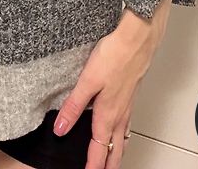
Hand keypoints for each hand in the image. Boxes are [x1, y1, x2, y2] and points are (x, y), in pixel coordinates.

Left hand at [52, 13, 164, 168]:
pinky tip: (120, 127)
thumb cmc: (114, 57)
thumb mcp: (87, 82)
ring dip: (117, 152)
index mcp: (108, 115)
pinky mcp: (131, 94)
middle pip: (115, 149)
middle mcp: (120, 114)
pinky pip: (128, 123)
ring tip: (112, 160)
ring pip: (123, 137)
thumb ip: (73, 106)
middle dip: (108, 165)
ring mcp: (128, 105)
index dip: (93, 165)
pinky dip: (123, 134)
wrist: (137, 41)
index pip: (99, 149)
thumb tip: (61, 128)